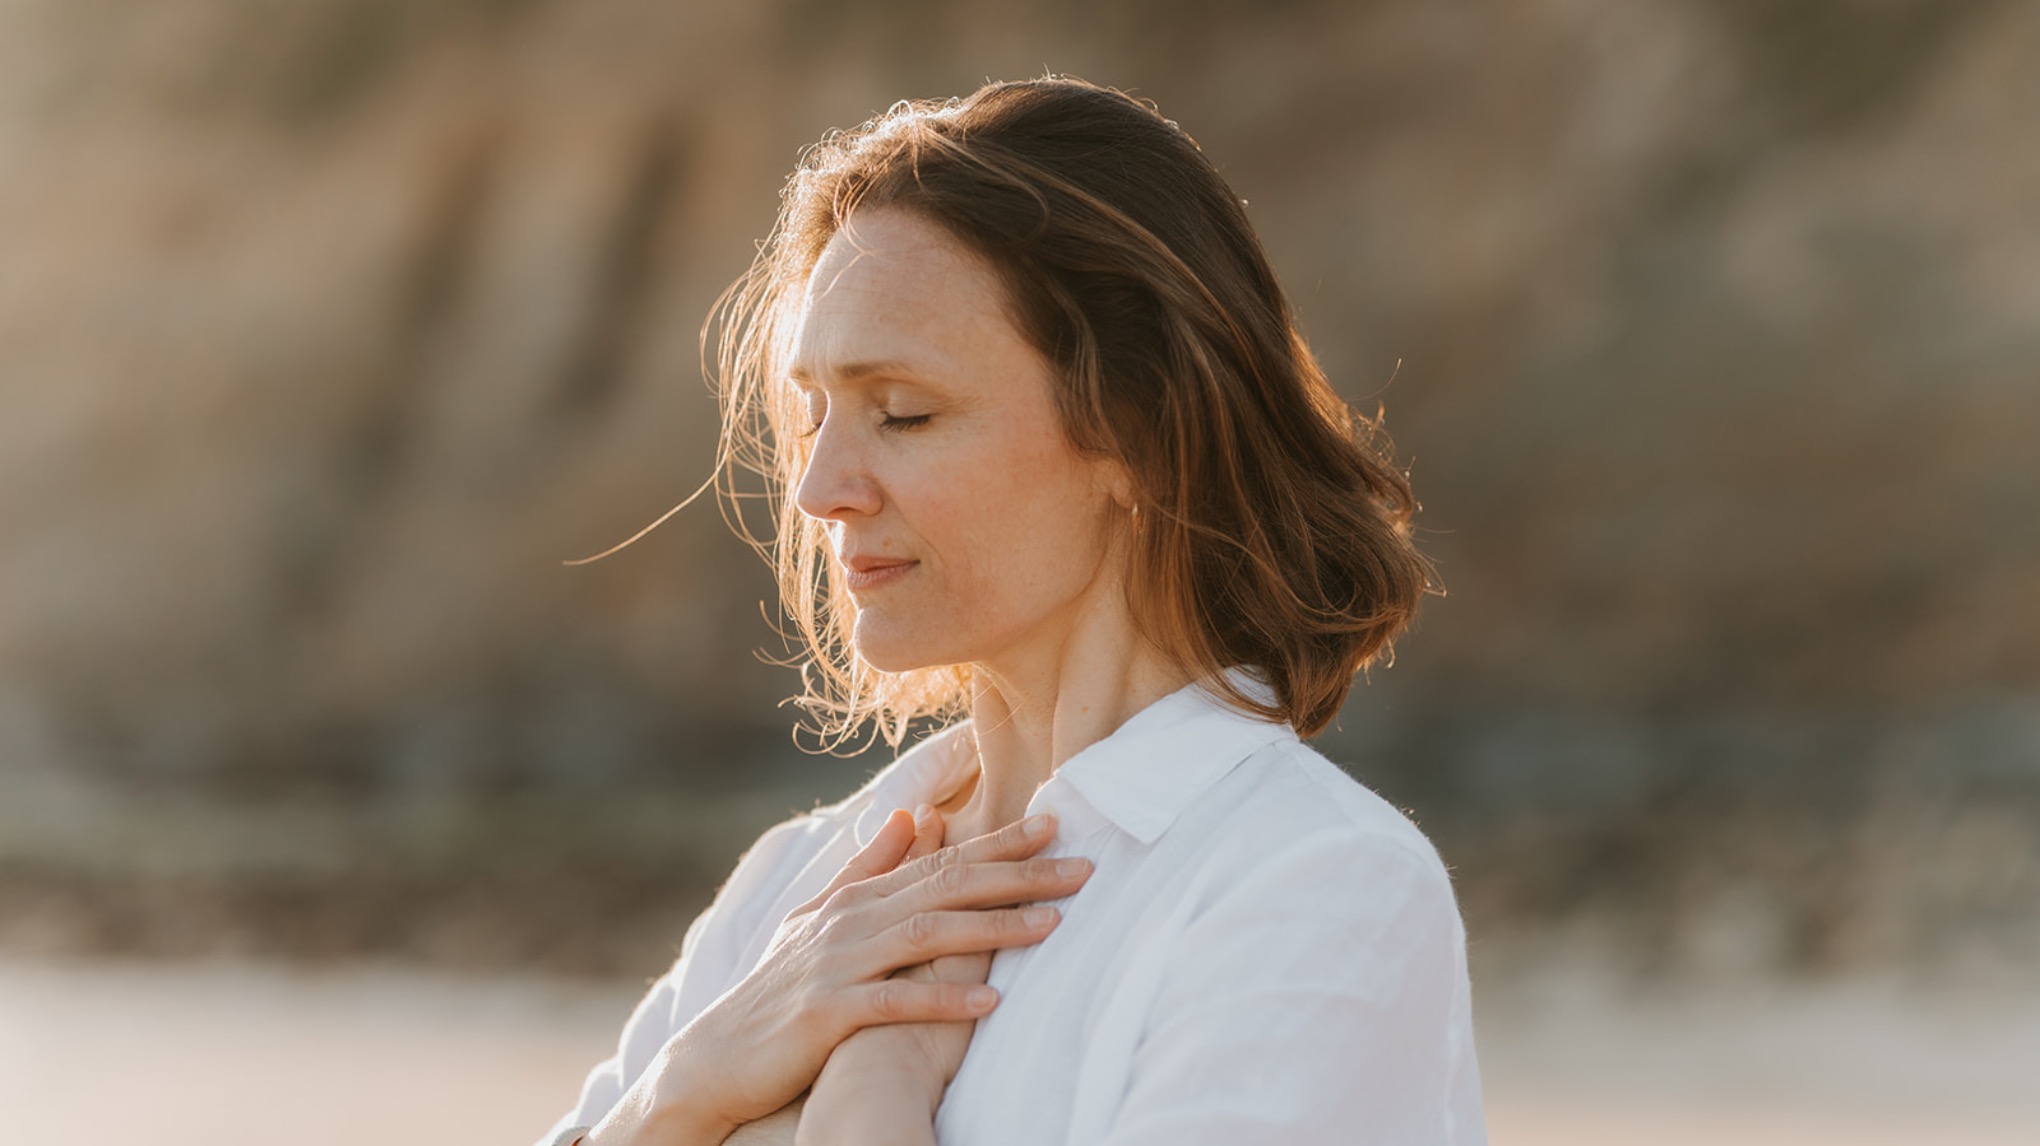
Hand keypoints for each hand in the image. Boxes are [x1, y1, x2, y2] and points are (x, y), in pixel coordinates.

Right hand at [587, 805, 1092, 1145]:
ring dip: (993, 929)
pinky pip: (894, 1002)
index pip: (942, 859)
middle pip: (946, 886)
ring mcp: (838, 964)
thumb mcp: (820, 917)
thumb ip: (869, 866)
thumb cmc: (778, 989)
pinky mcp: (827, 1012)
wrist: (716, 1056)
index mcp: (858, 896)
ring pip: (928, 935)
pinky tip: (991, 1000)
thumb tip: (913, 814)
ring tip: (1053, 926)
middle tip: (1082, 868)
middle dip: (1018, 875)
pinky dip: (943, 998)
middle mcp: (851, 920)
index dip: (1001, 843)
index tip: (1056, 825)